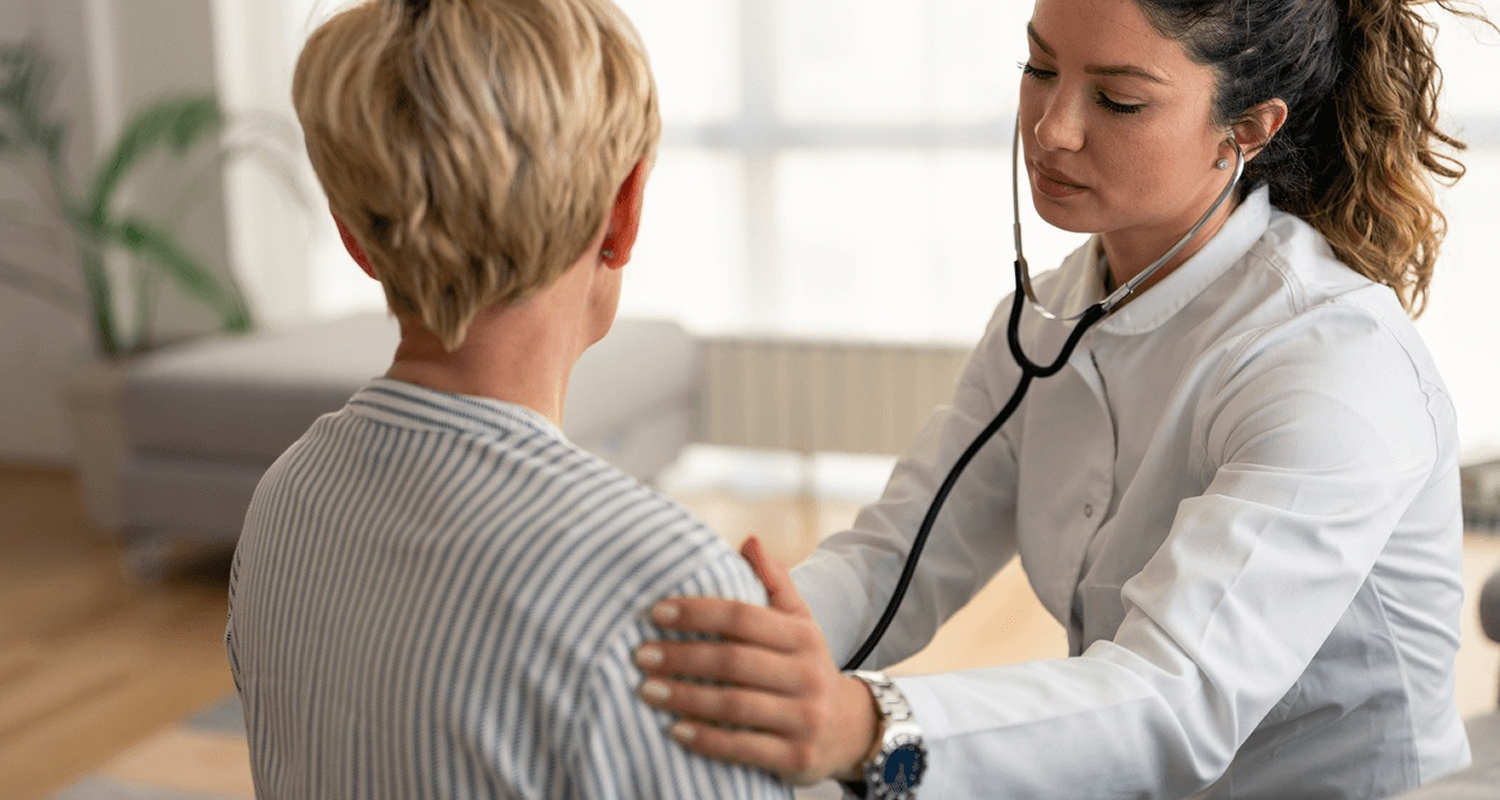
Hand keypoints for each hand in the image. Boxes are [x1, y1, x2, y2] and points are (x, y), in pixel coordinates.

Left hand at [635, 536, 878, 785]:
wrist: (851, 730)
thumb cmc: (805, 667)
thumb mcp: (799, 623)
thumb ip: (774, 583)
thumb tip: (748, 540)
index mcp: (802, 637)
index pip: (743, 617)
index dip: (698, 613)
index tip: (657, 612)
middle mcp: (807, 675)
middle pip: (734, 661)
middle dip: (682, 657)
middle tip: (640, 655)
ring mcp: (804, 718)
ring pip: (735, 705)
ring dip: (685, 698)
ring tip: (647, 690)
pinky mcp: (797, 758)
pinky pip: (743, 748)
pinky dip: (706, 739)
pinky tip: (674, 730)